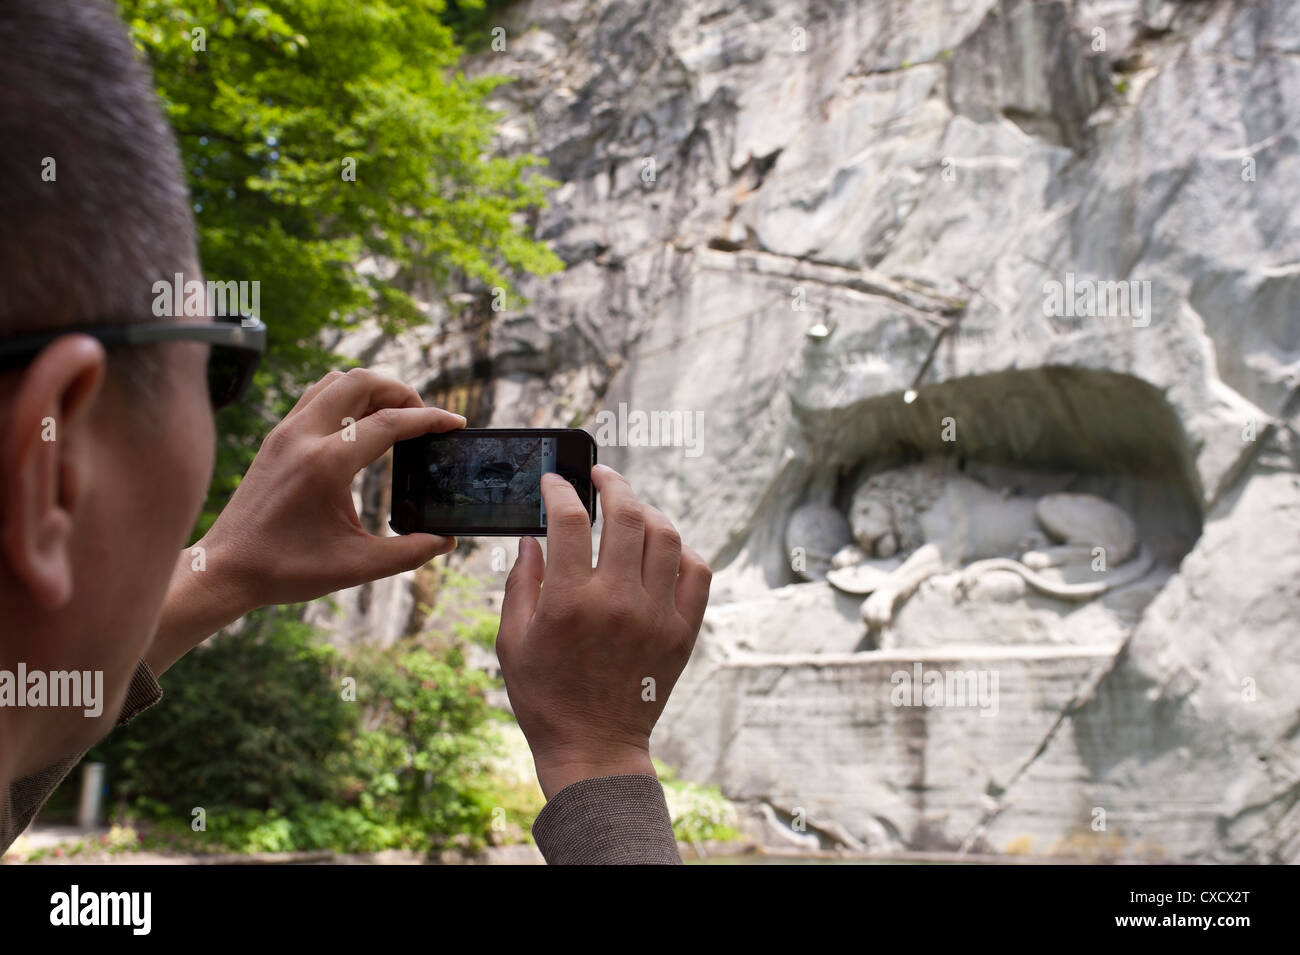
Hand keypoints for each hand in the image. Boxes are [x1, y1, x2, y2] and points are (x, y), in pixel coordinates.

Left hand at [197, 368, 462, 611]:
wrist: (225, 569)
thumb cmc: (286, 569)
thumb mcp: (356, 567)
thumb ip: (408, 553)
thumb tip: (447, 542)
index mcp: (326, 464)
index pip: (389, 423)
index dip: (430, 420)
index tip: (455, 423)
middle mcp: (303, 437)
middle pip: (361, 382)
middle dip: (401, 392)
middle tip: (422, 418)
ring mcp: (285, 432)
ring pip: (336, 381)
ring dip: (371, 389)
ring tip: (395, 417)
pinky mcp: (276, 437)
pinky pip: (316, 395)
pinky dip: (346, 398)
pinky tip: (360, 426)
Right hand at [495, 464, 711, 797]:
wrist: (594, 746)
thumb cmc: (545, 695)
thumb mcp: (512, 641)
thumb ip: (521, 583)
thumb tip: (531, 538)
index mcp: (568, 602)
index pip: (569, 520)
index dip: (560, 489)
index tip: (555, 481)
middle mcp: (617, 602)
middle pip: (626, 515)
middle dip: (612, 483)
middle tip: (600, 476)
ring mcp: (656, 616)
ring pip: (665, 536)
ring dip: (647, 511)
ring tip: (631, 507)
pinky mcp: (682, 632)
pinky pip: (696, 572)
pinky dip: (681, 550)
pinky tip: (662, 547)